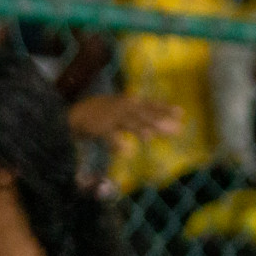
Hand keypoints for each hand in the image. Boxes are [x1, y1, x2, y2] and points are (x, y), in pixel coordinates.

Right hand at [68, 94, 183, 142]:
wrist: (75, 114)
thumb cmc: (100, 113)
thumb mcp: (120, 112)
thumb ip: (136, 119)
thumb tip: (153, 131)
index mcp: (129, 103)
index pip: (150, 105)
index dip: (165, 108)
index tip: (181, 113)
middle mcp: (123, 107)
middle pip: (144, 114)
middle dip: (159, 121)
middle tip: (175, 129)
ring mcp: (112, 117)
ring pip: (130, 124)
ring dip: (141, 130)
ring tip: (153, 138)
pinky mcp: (100, 127)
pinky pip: (110, 136)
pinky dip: (117, 143)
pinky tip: (126, 152)